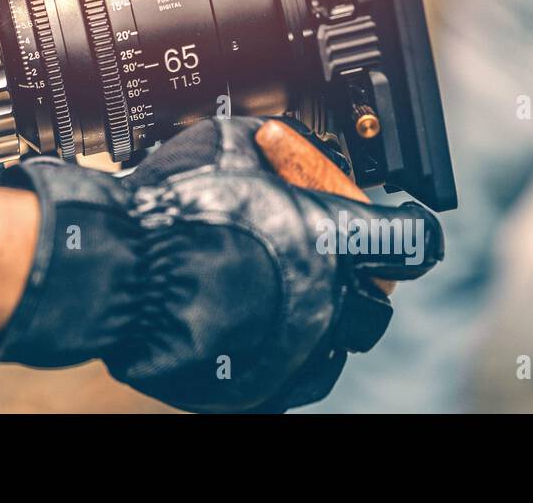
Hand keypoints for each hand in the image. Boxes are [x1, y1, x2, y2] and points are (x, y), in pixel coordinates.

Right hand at [0, 117, 442, 411]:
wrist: (121, 275)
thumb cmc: (173, 211)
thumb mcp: (226, 144)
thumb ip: (266, 149)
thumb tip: (269, 144)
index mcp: (336, 241)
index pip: (410, 237)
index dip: (394, 218)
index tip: (376, 211)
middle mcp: (331, 305)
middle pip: (379, 292)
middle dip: (354, 263)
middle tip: (313, 236)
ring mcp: (298, 353)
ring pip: (338, 339)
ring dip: (321, 307)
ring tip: (277, 277)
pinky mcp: (260, 388)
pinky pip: (290, 371)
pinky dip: (279, 343)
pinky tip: (247, 311)